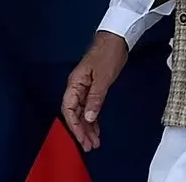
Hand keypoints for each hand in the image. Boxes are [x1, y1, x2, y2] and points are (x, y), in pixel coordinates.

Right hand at [62, 31, 128, 150]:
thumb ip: (95, 98)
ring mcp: (84, 87)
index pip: (68, 109)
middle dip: (81, 131)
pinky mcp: (93, 86)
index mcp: (75, 83)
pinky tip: (96, 129)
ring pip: (82, 112)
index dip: (74, 126)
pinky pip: (89, 106)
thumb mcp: (103, 78)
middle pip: (74, 113)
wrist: (116, 38)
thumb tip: (87, 118)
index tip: (82, 139)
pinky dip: (92, 118)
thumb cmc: (108, 54)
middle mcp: (76, 86)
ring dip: (87, 127)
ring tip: (93, 143)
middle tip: (89, 146)